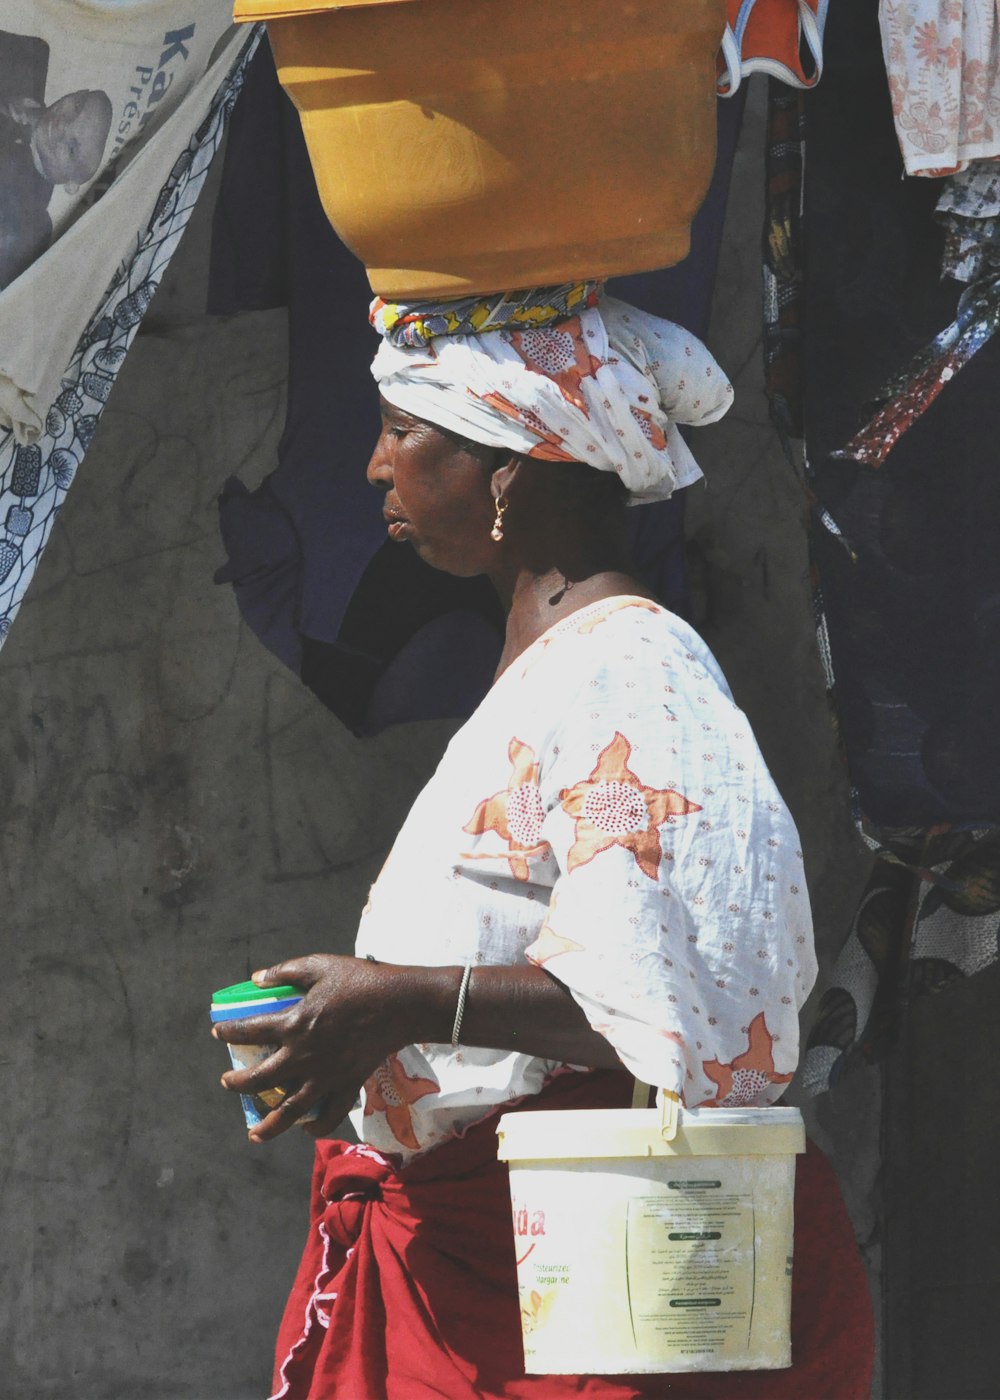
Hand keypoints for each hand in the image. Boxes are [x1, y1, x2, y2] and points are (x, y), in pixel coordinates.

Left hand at [213, 954, 423, 1142]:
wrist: (399, 1003)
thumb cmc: (359, 980)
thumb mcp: (319, 965)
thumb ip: (286, 971)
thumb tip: (257, 979)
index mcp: (294, 1024)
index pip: (249, 1032)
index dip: (229, 1032)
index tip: (219, 1032)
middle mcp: (303, 1056)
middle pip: (261, 1080)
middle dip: (238, 1084)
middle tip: (227, 1083)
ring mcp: (325, 1076)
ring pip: (290, 1111)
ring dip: (268, 1125)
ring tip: (254, 1134)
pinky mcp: (347, 1085)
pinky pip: (330, 1116)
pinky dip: (316, 1128)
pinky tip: (306, 1130)